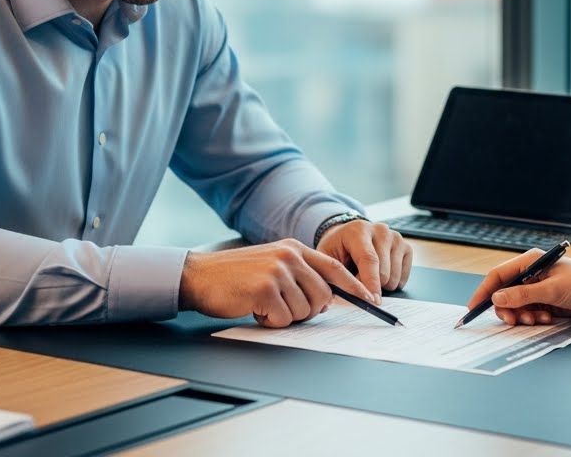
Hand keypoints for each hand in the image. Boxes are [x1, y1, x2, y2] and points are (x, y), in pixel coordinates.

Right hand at [179, 239, 373, 327]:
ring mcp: (278, 271)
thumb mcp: (272, 263)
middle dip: (307, 311)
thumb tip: (326, 300)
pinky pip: (283, 319)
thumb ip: (299, 274)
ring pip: (304, 310)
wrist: (200, 275)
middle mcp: (290, 256)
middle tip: (282, 307)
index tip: (370, 299)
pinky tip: (254, 308)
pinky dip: (270, 321)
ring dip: (285, 316)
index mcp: (294, 248)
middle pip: (323, 296)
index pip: (334, 268)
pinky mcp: (265, 288)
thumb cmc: (236, 276)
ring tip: (264, 304)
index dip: (355, 286)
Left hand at [316, 218, 412, 298]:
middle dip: (372, 287)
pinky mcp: (406, 246)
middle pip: (384, 272)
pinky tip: (381, 272)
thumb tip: (344, 300)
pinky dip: (393, 282)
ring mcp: (395, 237)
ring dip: (382, 285)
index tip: (373, 301)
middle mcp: (380, 230)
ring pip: (394, 276)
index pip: (369, 259)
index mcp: (358, 230)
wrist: (347, 237)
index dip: (371, 283)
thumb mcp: (327, 259)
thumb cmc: (337, 250)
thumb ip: (334, 276)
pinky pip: (403, 277)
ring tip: (368, 275)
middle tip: (358, 283)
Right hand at [466, 249, 570, 325]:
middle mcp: (531, 275)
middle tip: (515, 321)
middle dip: (507, 309)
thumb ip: (523, 295)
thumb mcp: (552, 290)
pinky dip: (533, 319)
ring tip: (537, 320)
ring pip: (516, 306)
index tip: (474, 307)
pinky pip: (529, 313)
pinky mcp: (547, 303)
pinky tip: (547, 319)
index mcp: (530, 262)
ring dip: (522, 316)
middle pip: (504, 294)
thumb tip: (497, 298)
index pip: (498, 276)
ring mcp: (539, 290)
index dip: (484, 291)